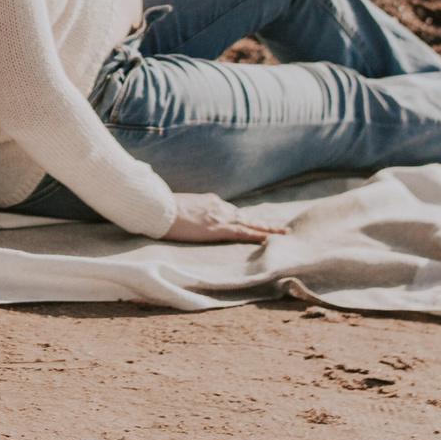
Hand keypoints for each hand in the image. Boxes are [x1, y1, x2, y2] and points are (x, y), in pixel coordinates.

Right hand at [162, 192, 276, 243]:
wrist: (159, 208)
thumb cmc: (163, 209)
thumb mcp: (179, 206)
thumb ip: (189, 210)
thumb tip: (187, 215)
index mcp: (209, 201)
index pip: (231, 211)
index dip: (244, 217)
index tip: (252, 221)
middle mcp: (218, 206)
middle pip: (245, 216)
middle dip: (262, 222)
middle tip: (279, 227)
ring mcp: (220, 217)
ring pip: (249, 223)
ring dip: (266, 228)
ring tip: (282, 232)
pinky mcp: (218, 228)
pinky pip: (242, 232)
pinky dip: (256, 235)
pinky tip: (267, 238)